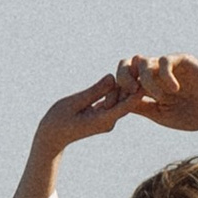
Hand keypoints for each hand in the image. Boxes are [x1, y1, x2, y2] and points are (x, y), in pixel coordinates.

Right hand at [32, 71, 147, 155]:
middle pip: (125, 99)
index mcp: (103, 120)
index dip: (137, 89)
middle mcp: (109, 121)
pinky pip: (112, 100)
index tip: (146, 75)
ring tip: (135, 63)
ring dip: (125, 83)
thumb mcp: (75, 102)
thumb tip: (112, 77)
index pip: (126, 104)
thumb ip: (95, 91)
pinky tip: (121, 74)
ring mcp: (106, 119)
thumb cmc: (58, 120)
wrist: (51, 137)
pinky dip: (115, 89)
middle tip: (141, 61)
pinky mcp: (103, 115)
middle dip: (133, 81)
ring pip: (119, 99)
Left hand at [115, 54, 197, 133]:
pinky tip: (175, 90)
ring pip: (143, 62)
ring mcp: (168, 65)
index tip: (115, 104)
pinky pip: (164, 61)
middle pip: (127, 64)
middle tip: (132, 92)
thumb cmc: (194, 115)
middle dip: (123, 78)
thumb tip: (119, 104)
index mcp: (147, 85)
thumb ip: (142, 107)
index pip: (123, 80)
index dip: (116, 91)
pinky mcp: (182, 60)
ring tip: (160, 96)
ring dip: (146, 80)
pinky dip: (165, 77)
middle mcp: (155, 72)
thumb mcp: (162, 115)